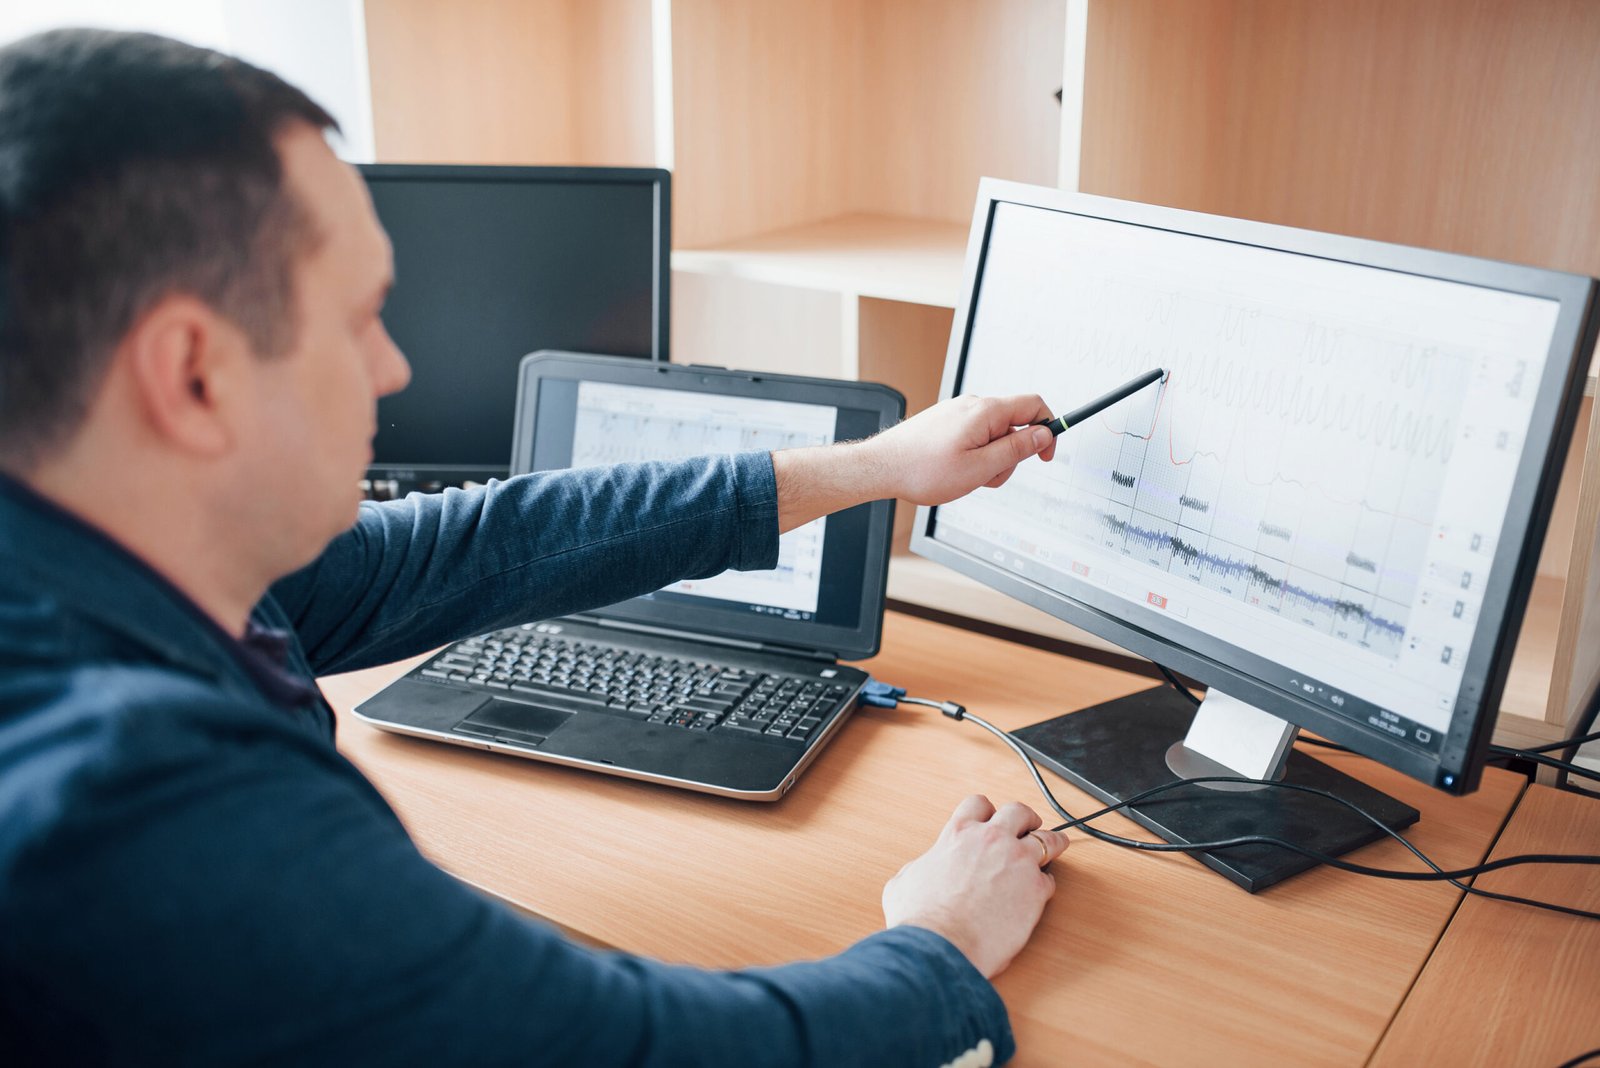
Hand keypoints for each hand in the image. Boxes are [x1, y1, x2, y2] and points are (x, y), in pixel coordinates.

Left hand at [862, 394, 1056, 505]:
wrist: (881, 468)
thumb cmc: (923, 470)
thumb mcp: (980, 468)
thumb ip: (1016, 449)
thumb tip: (1043, 435)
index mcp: (985, 411)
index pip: (1033, 406)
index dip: (1048, 430)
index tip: (1046, 454)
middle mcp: (971, 404)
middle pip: (1012, 426)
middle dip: (1009, 456)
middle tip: (987, 477)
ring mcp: (957, 412)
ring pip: (992, 435)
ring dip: (988, 460)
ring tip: (964, 476)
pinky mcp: (945, 422)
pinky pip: (973, 437)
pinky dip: (972, 456)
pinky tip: (952, 470)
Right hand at [882, 795, 1068, 978]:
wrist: (941, 945)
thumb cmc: (920, 918)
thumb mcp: (904, 881)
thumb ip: (920, 868)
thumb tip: (920, 872)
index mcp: (959, 833)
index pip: (978, 804)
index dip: (986, 811)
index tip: (991, 820)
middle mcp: (991, 840)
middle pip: (1018, 812)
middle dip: (1025, 819)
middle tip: (1029, 827)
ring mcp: (1017, 862)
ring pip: (1048, 840)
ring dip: (1051, 843)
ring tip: (1055, 848)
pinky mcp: (1035, 890)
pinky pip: (1049, 880)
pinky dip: (1044, 885)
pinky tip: (1039, 893)